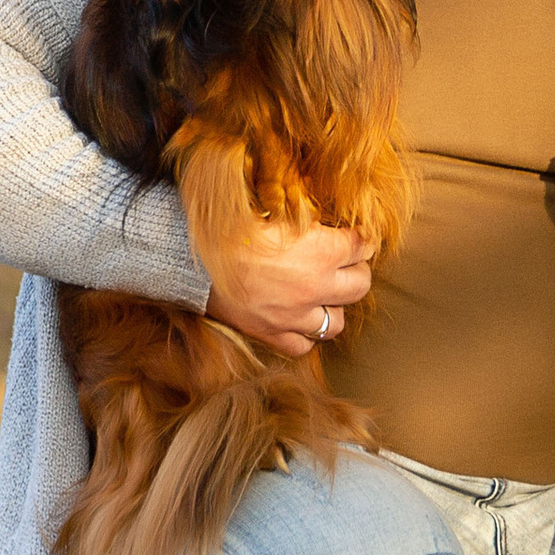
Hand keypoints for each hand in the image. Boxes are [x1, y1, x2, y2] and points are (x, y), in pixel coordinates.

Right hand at [196, 215, 376, 358]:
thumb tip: (327, 217)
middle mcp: (315, 286)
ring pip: (337, 322)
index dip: (362, 240)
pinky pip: (303, 345)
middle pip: (360, 285)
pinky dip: (305, 334)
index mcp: (321, 250)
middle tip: (345, 264)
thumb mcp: (277, 209)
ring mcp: (294, 315)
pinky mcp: (271, 333)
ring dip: (334, 306)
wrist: (190, 256)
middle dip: (356, 271)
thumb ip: (310, 216)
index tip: (358, 238)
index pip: (363, 246)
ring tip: (324, 294)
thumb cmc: (232, 226)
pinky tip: (299, 317)